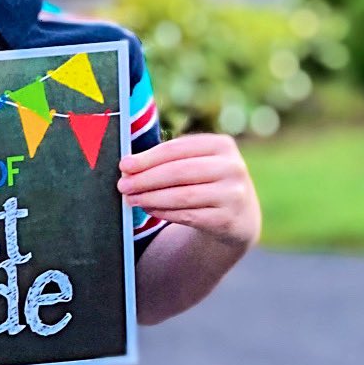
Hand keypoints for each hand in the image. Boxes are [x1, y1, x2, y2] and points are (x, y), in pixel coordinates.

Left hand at [117, 133, 260, 250]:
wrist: (240, 214)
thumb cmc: (206, 181)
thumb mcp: (198, 162)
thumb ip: (169, 159)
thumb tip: (128, 166)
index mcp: (222, 145)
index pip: (177, 149)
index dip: (148, 157)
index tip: (124, 165)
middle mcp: (232, 168)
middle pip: (179, 172)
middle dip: (146, 179)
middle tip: (123, 185)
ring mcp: (234, 195)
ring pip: (183, 196)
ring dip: (151, 198)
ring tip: (131, 198)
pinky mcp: (229, 220)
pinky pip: (189, 216)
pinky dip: (164, 212)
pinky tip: (148, 209)